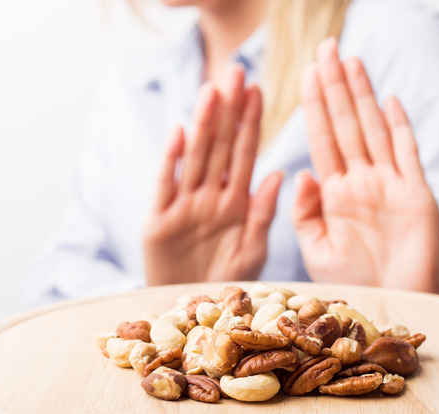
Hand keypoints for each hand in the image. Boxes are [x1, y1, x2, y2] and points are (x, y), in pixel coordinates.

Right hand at [142, 66, 283, 285]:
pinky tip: (180, 132)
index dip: (251, 123)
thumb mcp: (253, 252)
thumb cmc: (226, 287)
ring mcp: (183, 208)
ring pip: (195, 158)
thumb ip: (264, 213)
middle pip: (220, 147)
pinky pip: (166, 186)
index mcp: (236, 204)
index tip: (259, 90)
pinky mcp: (158, 222)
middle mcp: (209, 199)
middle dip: (228, 111)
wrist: (192, 317)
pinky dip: (171, 160)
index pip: (245, 154)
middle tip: (236, 71)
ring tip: (212, 91)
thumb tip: (280, 172)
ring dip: (204, 124)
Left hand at [293, 38, 438, 293]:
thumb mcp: (318, 250)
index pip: (322, 140)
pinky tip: (390, 101)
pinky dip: (399, 129)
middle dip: (335, 88)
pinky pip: (407, 156)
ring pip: (373, 131)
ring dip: (363, 97)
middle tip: (325, 50)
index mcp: (336, 194)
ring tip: (351, 62)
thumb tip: (299, 173)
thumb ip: (305, 213)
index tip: (304, 75)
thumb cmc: (356, 285)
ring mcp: (390, 186)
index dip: (314, 107)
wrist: (395, 311)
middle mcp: (362, 183)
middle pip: (346, 126)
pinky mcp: (417, 197)